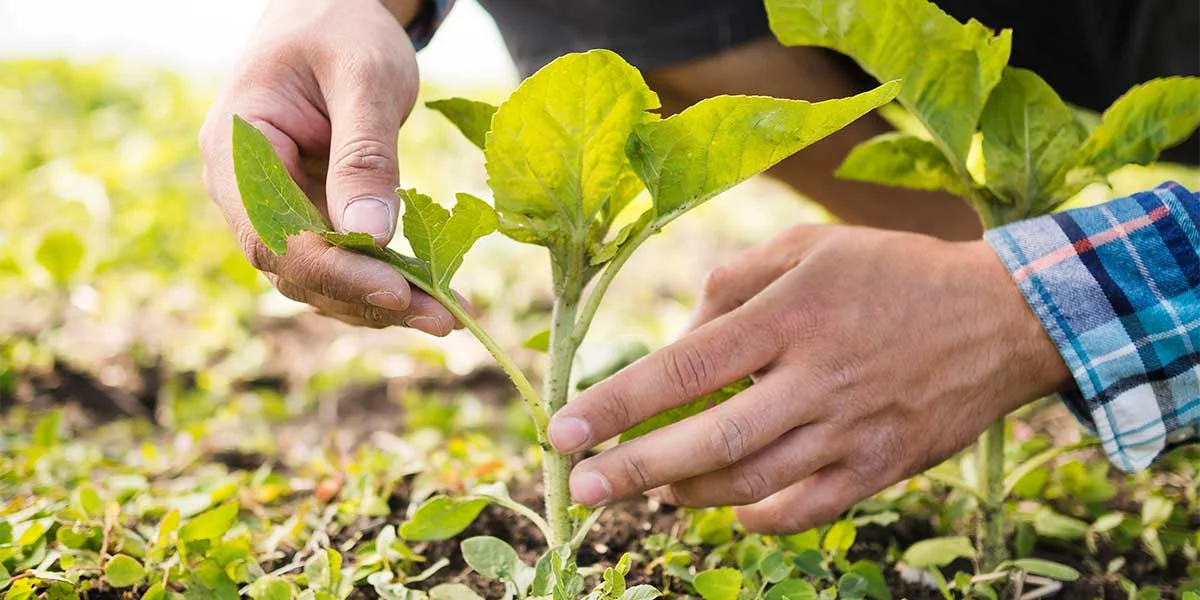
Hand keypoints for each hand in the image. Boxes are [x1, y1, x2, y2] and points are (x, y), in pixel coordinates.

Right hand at [199, 0, 456, 334]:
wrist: (330, 11)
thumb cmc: (343, 29)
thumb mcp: (364, 79)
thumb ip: (364, 155)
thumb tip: (372, 237)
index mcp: (238, 151)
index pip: (276, 237)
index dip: (336, 273)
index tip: (400, 292)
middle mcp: (244, 190)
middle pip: (298, 269)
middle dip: (369, 299)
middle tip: (444, 319)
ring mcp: (273, 206)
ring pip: (319, 276)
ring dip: (380, 302)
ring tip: (447, 315)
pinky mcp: (307, 213)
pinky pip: (340, 260)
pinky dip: (383, 281)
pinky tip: (434, 295)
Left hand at [548, 225, 1069, 533]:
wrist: (1001, 318)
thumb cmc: (891, 273)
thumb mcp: (809, 248)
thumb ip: (732, 285)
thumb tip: (677, 344)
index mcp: (790, 316)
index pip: (683, 371)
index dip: (615, 405)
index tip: (563, 431)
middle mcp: (816, 379)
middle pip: (708, 441)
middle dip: (632, 470)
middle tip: (580, 487)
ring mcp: (850, 431)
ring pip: (750, 484)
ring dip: (687, 493)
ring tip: (650, 487)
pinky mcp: (880, 469)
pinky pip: (804, 511)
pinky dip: (754, 517)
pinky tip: (726, 508)